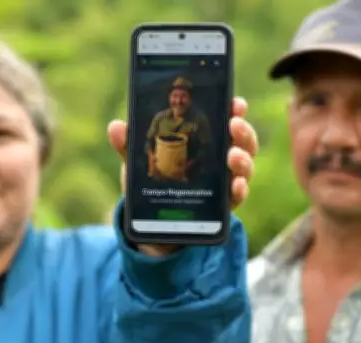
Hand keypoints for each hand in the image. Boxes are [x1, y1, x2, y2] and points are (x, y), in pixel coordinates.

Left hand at [108, 97, 257, 254]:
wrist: (153, 222)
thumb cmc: (154, 182)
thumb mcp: (140, 162)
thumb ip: (129, 145)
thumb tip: (116, 126)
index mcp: (205, 140)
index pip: (226, 119)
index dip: (234, 109)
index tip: (235, 103)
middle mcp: (222, 157)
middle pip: (242, 140)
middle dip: (243, 131)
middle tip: (234, 125)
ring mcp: (225, 181)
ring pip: (245, 165)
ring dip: (243, 159)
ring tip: (232, 156)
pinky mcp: (224, 205)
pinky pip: (238, 195)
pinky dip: (240, 189)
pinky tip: (235, 185)